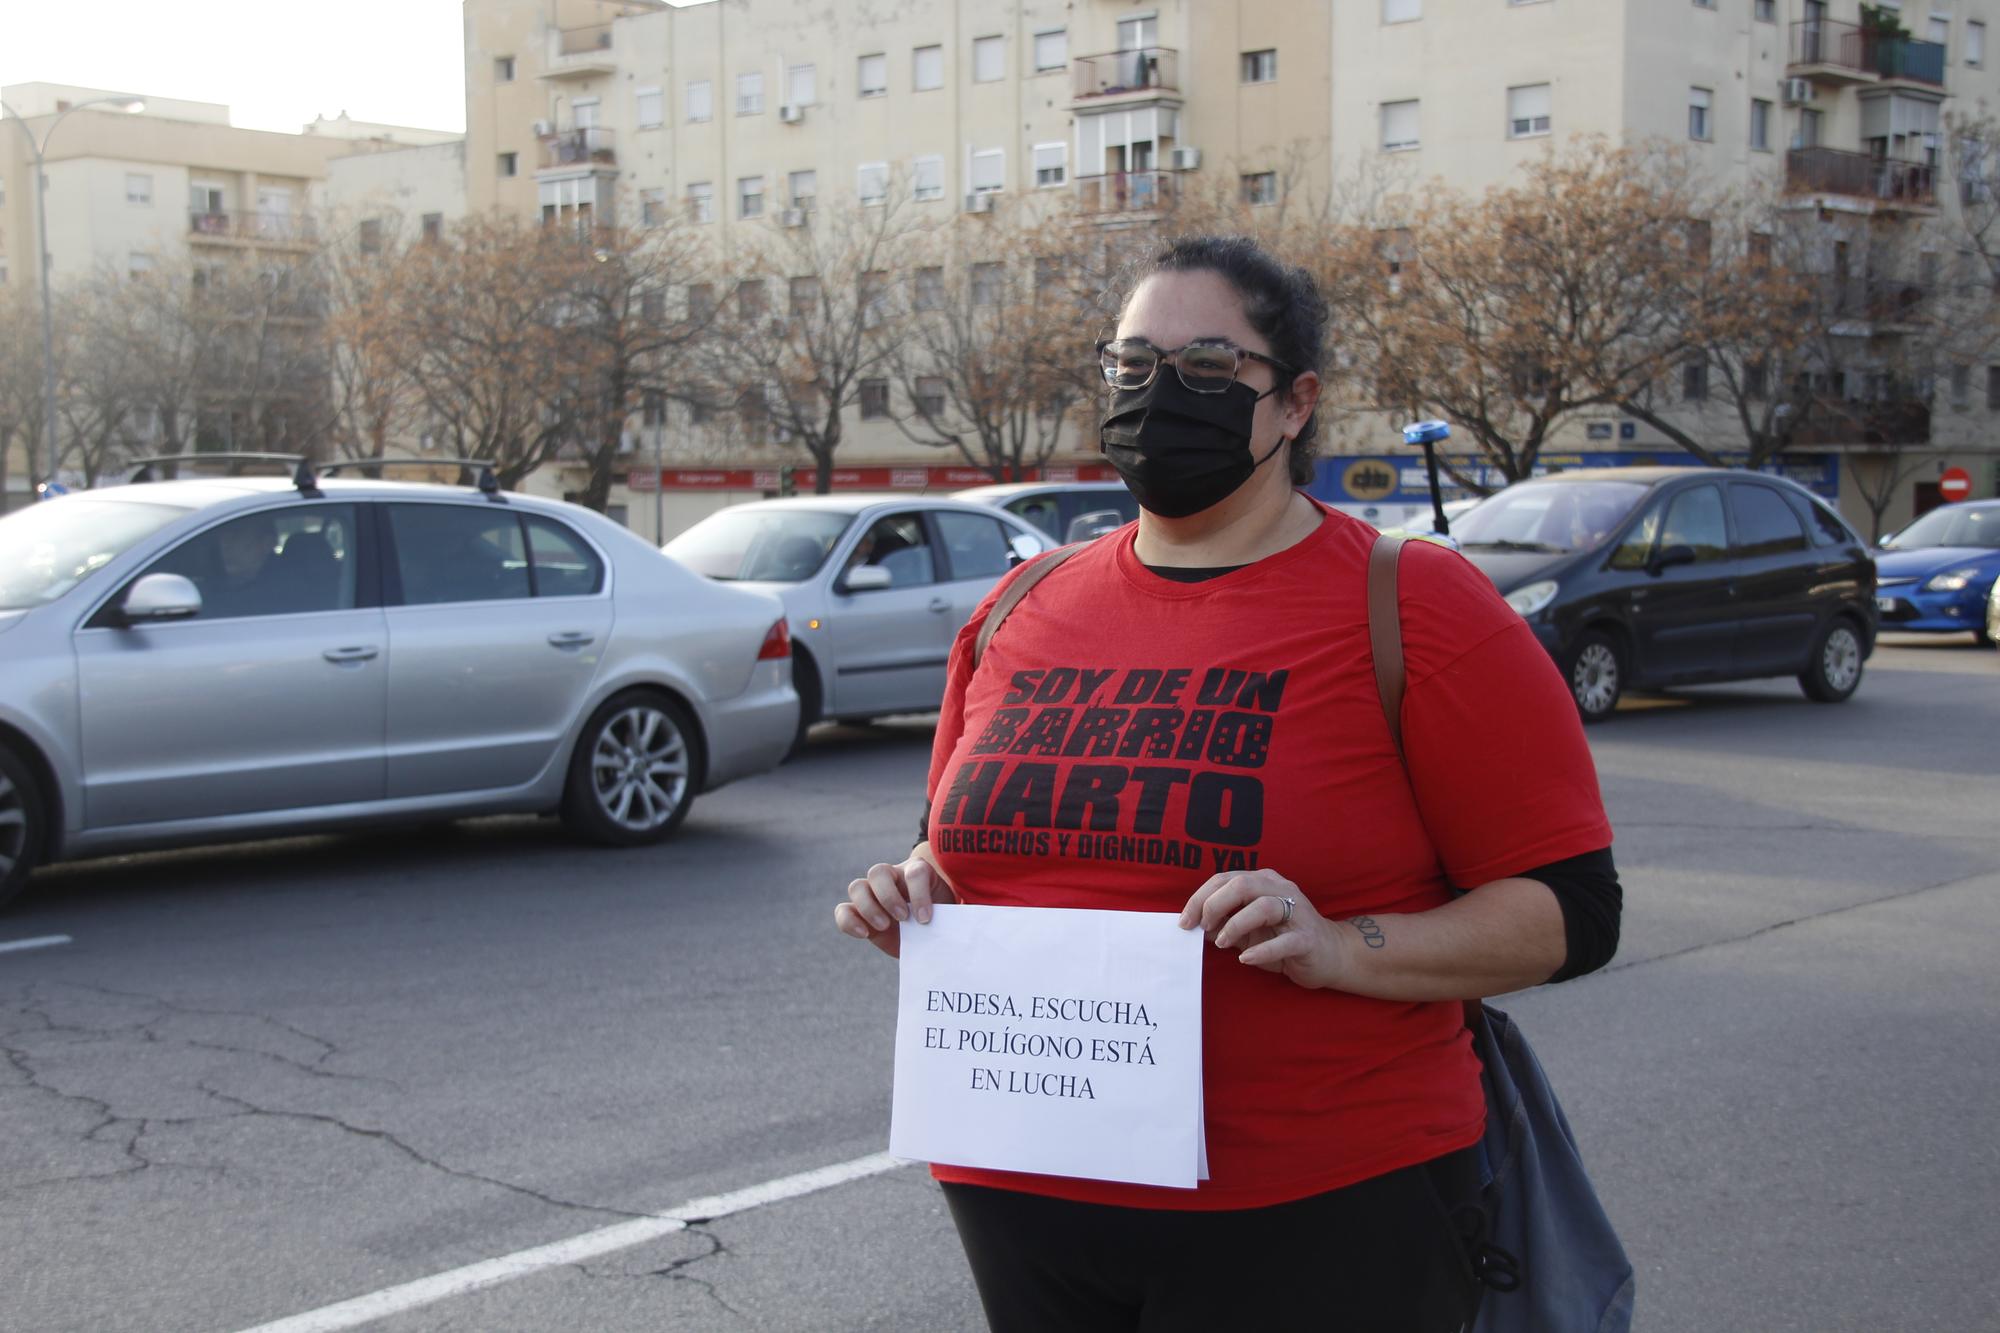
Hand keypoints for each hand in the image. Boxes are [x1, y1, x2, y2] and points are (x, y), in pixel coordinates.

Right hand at [835, 845, 957, 958]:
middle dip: (889, 897)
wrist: (929, 937)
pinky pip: (843, 910)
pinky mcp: (859, 914)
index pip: (915, 873)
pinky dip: (849, 921)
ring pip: (857, 887)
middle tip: (903, 918)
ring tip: (885, 926)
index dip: (919, 894)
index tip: (925, 919)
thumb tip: (945, 926)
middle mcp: (892, 878)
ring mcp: (872, 894)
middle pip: (878, 872)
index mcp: (917, 872)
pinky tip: (865, 934)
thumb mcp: (948, 917)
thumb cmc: (941, 923)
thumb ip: (947, 916)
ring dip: (868, 907)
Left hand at [1179, 868, 1351, 990]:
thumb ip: (1223, 924)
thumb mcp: (1247, 930)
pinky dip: (1262, 950)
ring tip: (1222, 943)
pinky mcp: (1307, 938)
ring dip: (1236, 925)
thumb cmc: (1283, 939)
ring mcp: (1297, 912)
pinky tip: (1245, 959)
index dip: (1200, 898)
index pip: (1225, 880)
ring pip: (1263, 906)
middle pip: (1241, 886)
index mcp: (1263, 882)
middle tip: (1202, 928)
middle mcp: (1280, 890)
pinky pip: (1284, 941)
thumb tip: (1194, 926)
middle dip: (1214, 905)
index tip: (1184, 921)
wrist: (1329, 955)